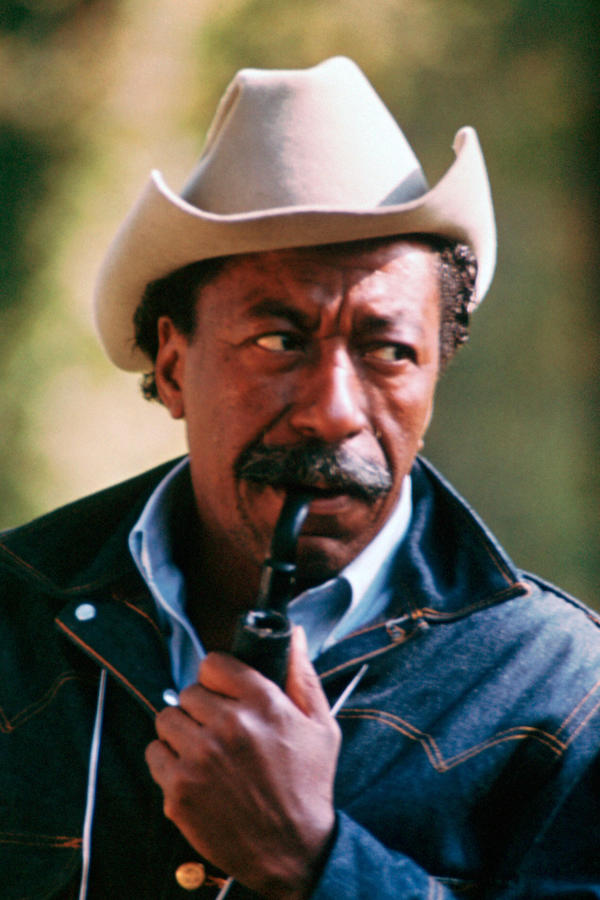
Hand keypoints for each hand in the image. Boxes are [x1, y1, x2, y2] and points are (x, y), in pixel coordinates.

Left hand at [145, 627, 340, 898]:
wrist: (293, 851)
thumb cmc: (308, 785)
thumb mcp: (321, 726)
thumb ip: (303, 675)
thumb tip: (294, 633)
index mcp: (262, 703)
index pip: (212, 663)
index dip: (218, 677)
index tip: (225, 693)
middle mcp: (228, 726)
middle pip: (188, 692)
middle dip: (202, 707)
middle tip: (219, 730)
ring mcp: (200, 759)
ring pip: (166, 719)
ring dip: (182, 732)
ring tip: (204, 751)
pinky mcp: (179, 790)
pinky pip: (154, 754)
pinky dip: (168, 762)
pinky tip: (193, 773)